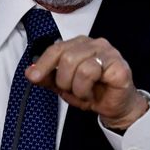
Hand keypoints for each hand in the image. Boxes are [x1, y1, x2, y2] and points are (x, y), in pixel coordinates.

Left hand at [26, 35, 149, 129]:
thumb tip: (30, 72)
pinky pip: (93, 73)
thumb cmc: (92, 91)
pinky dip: (88, 88)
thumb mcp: (64, 86)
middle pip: (67, 57)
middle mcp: (96, 44)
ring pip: (80, 66)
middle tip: (72, 89)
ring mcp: (110, 53)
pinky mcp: (119, 65)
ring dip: (77, 87)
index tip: (35, 77)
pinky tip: (94, 92)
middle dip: (64, 80)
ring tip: (85, 91)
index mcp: (81, 44)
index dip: (44, 63)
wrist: (115, 106)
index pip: (57, 48)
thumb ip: (48, 77)